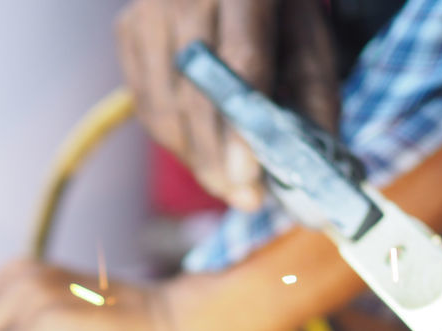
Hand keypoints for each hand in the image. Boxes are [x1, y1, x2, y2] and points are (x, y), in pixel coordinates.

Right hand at [114, 0, 338, 210]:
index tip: (247, 178)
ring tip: (229, 184)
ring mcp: (149, 13)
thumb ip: (313, 90)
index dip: (240, 128)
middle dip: (218, 160)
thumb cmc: (272, 1)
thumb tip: (313, 164)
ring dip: (196, 158)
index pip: (239, 63)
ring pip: (163, 109)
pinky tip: (203, 152)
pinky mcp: (128, 31)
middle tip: (245, 199)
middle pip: (194, 96)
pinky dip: (175, 139)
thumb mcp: (305, 29)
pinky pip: (145, 105)